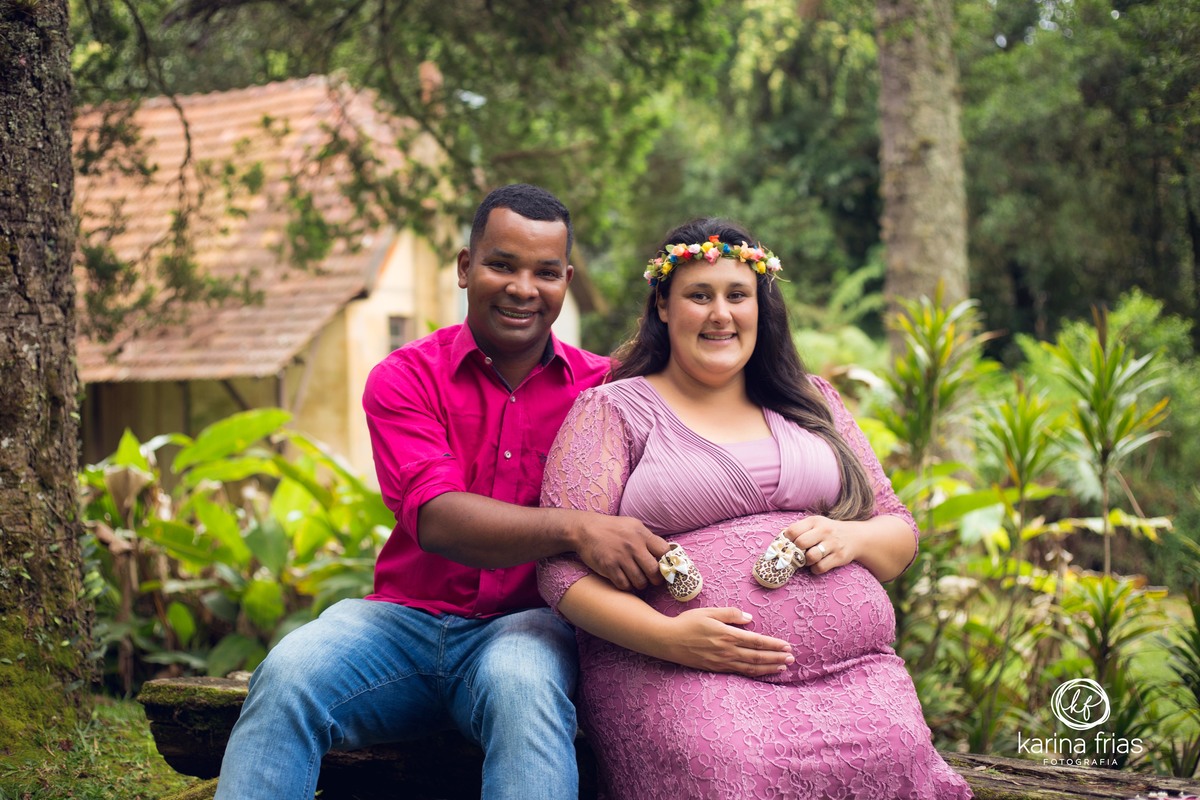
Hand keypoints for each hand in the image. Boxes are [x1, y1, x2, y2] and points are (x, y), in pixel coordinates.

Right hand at [571, 511, 669, 590]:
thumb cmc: (612, 528)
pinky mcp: (609, 567)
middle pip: (655, 571)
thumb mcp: (632, 525)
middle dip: (656, 579)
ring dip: (641, 584)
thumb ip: (648, 538)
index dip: (668, 562)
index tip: (665, 567)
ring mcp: (621, 557)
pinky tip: (625, 580)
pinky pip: (624, 585)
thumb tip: (666, 553)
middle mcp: (633, 546)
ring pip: (640, 582)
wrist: (585, 529)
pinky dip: (627, 586)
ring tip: (637, 579)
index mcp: (642, 534)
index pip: (665, 551)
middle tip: (652, 579)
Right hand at [658, 608, 793, 676]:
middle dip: (776, 657)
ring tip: (782, 667)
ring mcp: (722, 662)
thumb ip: (730, 614)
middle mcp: (727, 651)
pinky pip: (740, 672)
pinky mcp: (716, 668)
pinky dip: (754, 673)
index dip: (773, 645)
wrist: (668, 641)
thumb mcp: (709, 612)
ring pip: (751, 667)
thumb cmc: (687, 622)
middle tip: (792, 658)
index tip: (787, 646)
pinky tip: (762, 672)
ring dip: (769, 667)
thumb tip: (750, 619)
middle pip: (758, 656)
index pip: (757, 641)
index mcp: (727, 635)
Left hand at [783, 515, 855, 575]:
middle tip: (798, 554)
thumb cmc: (828, 531)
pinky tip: (817, 564)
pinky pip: (820, 567)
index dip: (787, 540)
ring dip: (806, 561)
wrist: (855, 537)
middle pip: (800, 543)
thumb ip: (798, 529)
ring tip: (809, 559)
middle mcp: (824, 531)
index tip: (788, 545)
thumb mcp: (815, 524)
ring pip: (811, 556)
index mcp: (814, 521)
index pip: (793, 531)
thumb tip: (779, 537)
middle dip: (796, 551)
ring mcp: (833, 544)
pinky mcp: (839, 557)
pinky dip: (815, 569)